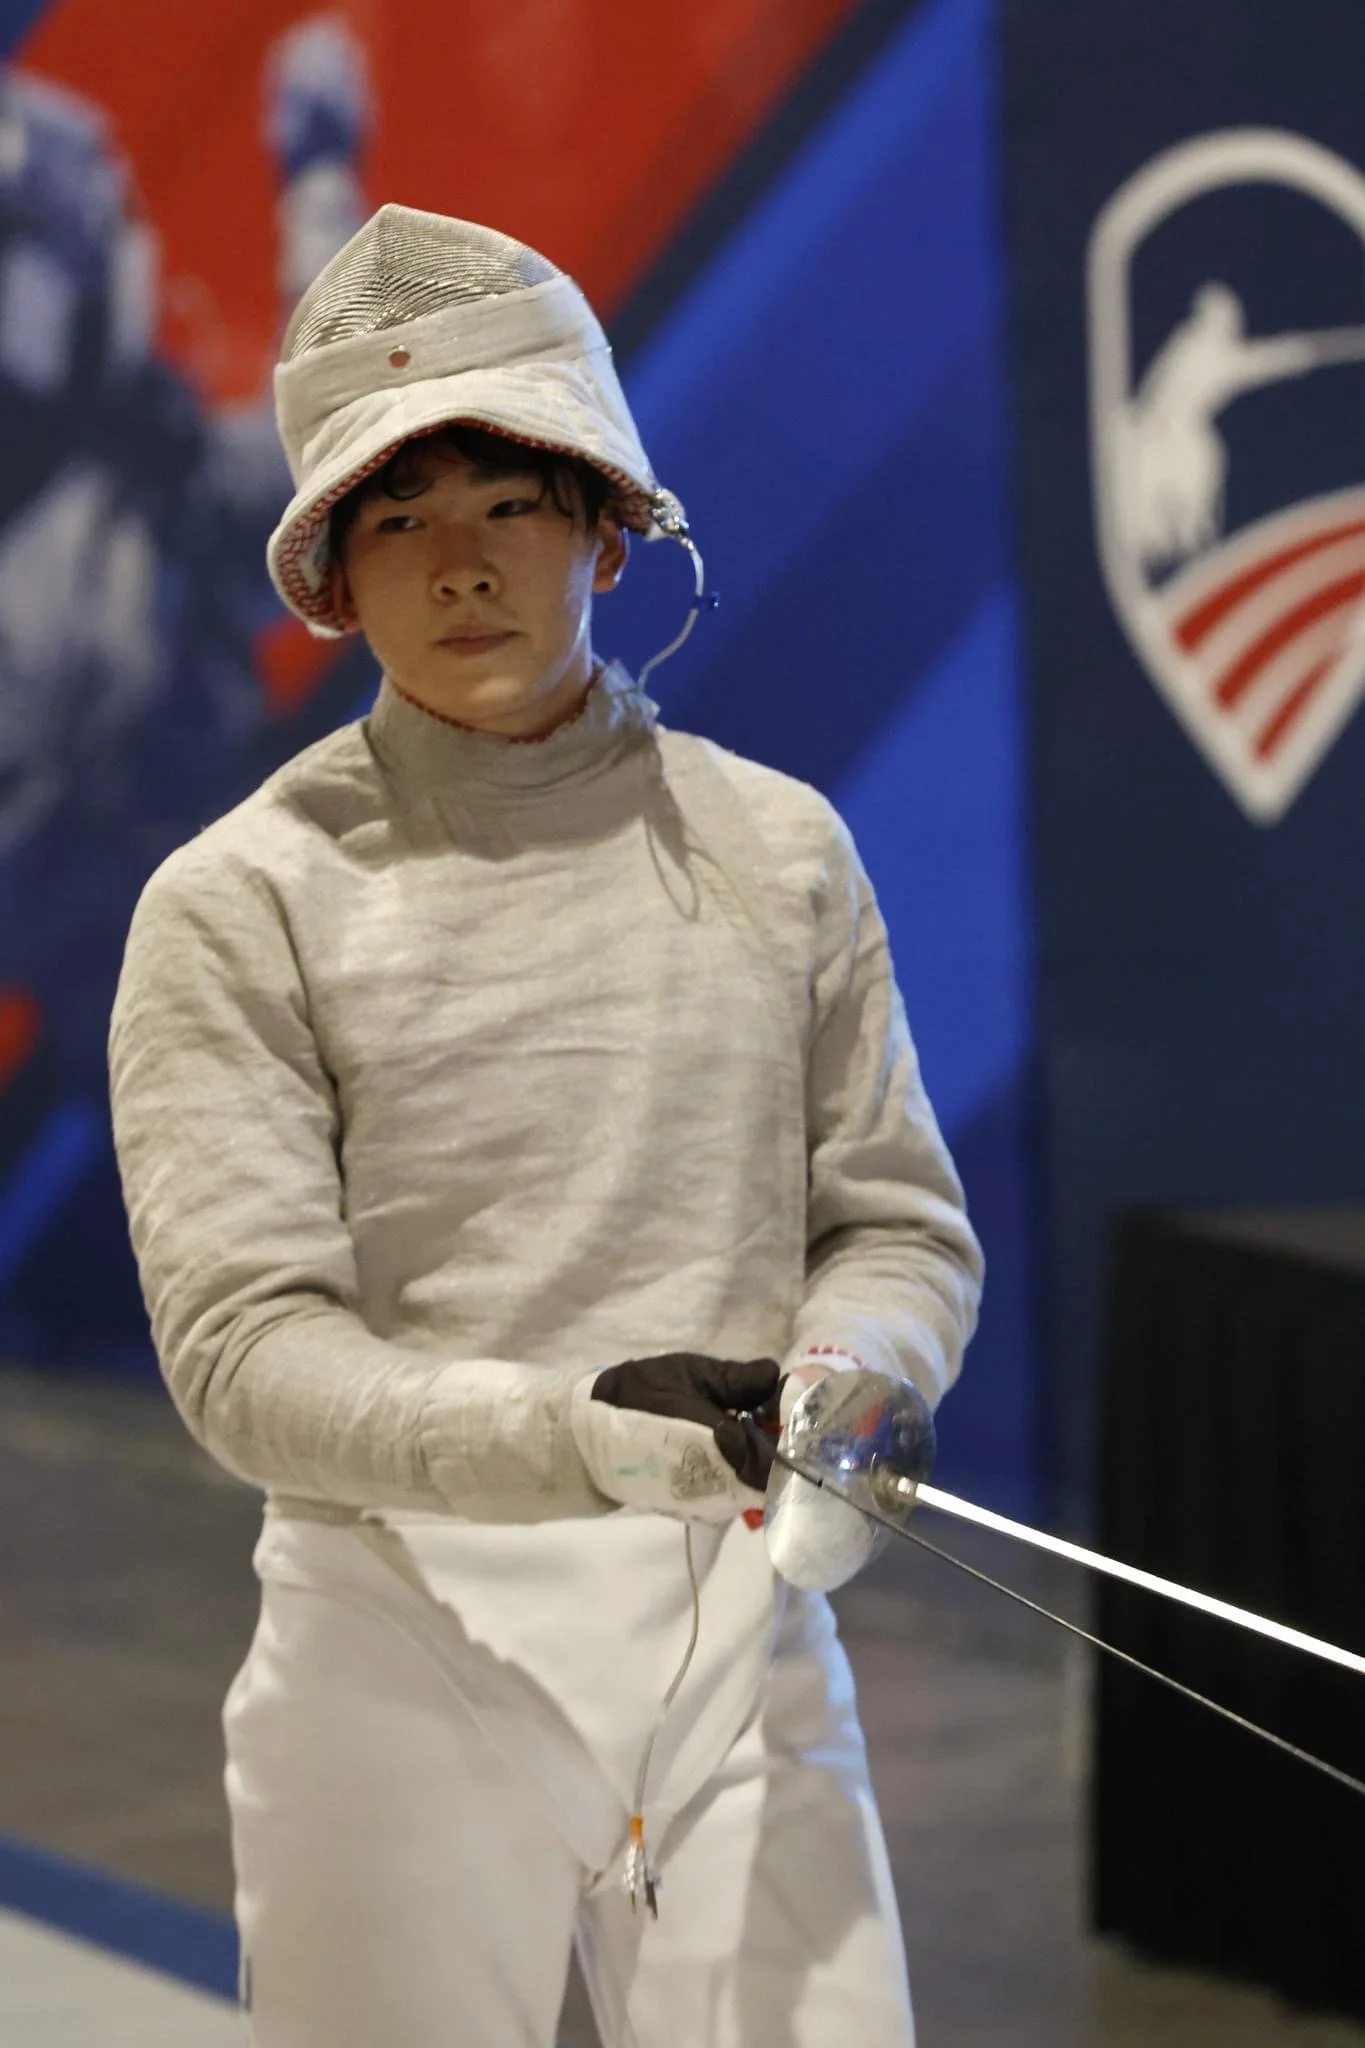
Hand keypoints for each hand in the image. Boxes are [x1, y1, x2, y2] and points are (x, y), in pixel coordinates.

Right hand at [569, 1354, 780, 1521]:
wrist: (588, 1438)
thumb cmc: (641, 1397)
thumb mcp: (690, 1374)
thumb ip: (738, 1380)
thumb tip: (777, 1376)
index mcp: (724, 1452)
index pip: (785, 1459)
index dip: (797, 1434)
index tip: (792, 1405)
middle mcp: (723, 1490)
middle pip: (776, 1477)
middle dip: (781, 1446)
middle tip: (770, 1409)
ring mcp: (710, 1506)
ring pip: (756, 1488)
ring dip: (760, 1459)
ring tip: (747, 1420)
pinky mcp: (695, 1511)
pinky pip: (733, 1493)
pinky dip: (740, 1470)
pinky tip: (726, 1441)